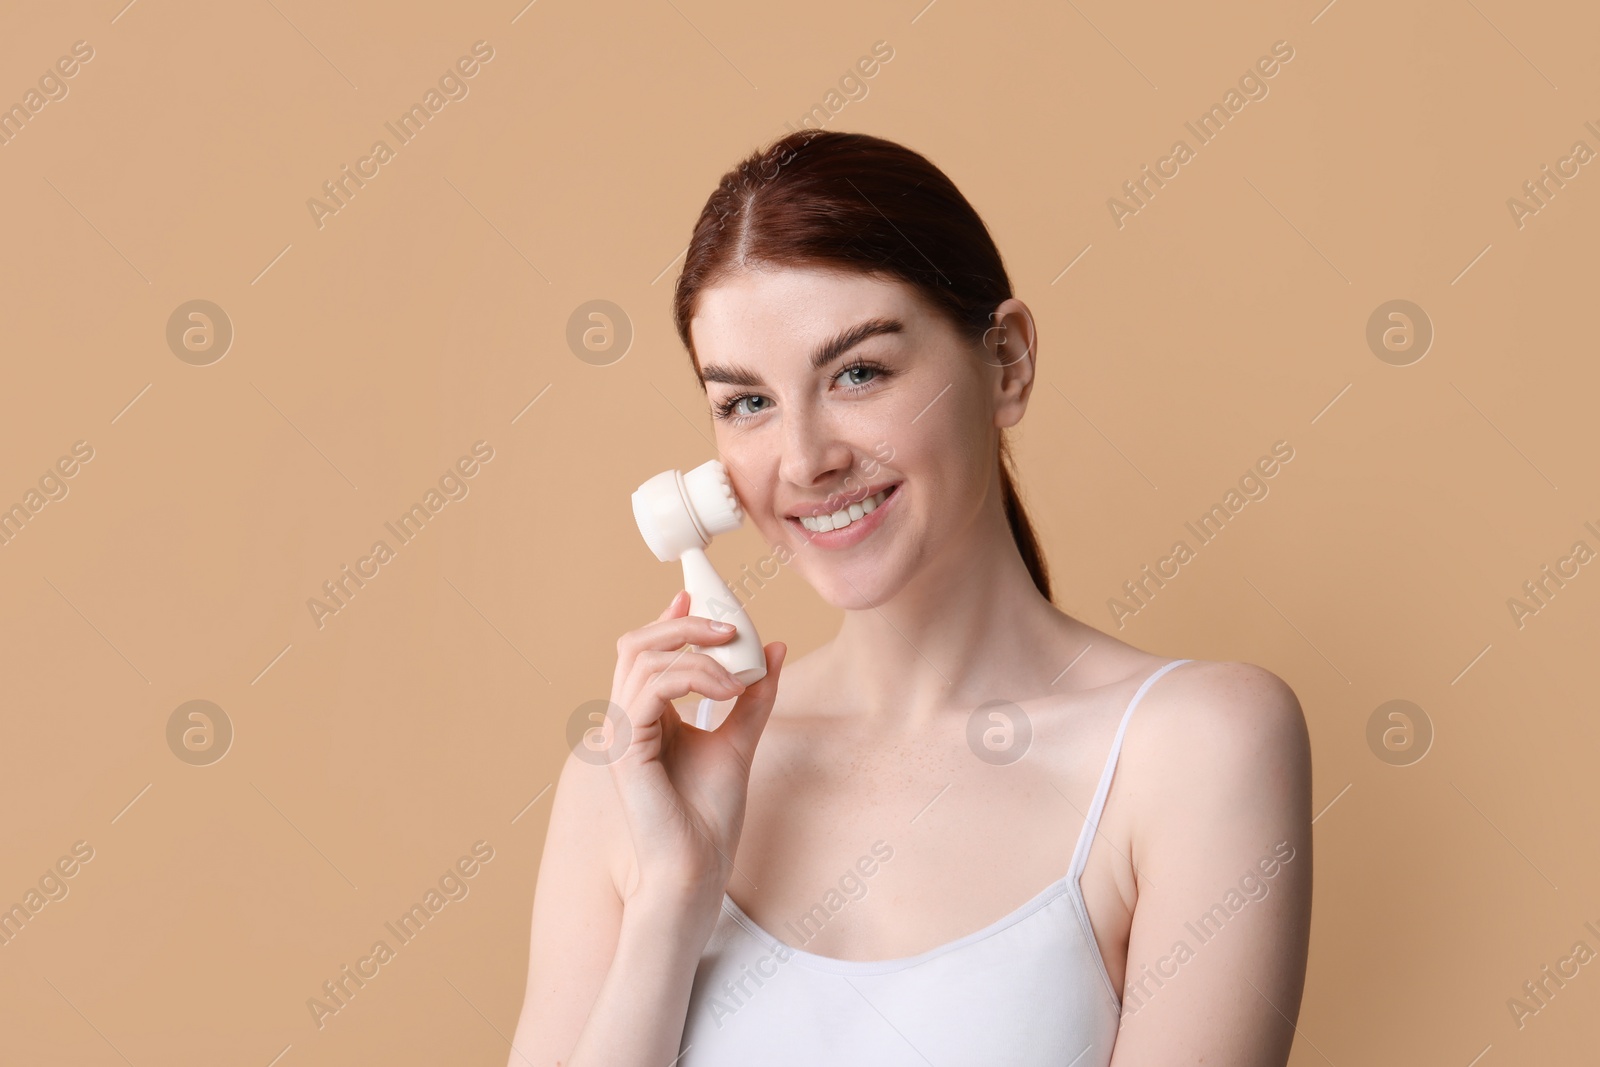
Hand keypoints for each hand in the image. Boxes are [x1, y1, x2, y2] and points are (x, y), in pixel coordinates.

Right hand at [603, 589, 785, 911]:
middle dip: (684, 625)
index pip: (648, 654)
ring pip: (643, 659)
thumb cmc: (710, 818)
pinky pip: (650, 687)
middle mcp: (628, 720)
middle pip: (637, 645)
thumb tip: (774, 648)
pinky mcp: (626, 747)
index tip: (698, 597)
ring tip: (737, 675)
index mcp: (648, 718)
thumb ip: (753, 697)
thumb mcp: (741, 741)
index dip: (669, 620)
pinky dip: (691, 677)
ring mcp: (622, 733)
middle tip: (730, 627)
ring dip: (696, 653)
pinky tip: (726, 690)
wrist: (696, 869)